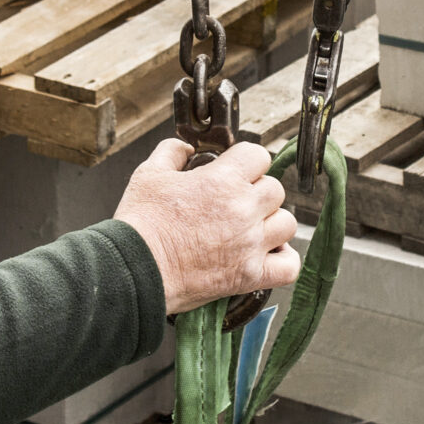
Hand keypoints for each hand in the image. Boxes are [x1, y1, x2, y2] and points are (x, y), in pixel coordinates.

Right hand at [113, 139, 300, 315]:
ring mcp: (249, 244)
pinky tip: (268, 254)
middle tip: (238, 201)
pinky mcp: (248, 275)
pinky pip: (289, 266)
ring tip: (254, 227)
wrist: (134, 269)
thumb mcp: (148, 174)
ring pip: (287, 223)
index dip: (246, 161)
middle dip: (258, 191)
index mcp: (222, 180)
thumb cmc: (140, 225)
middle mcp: (243, 210)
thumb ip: (171, 152)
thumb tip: (184, 147)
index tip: (236, 170)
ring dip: (272, 223)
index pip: (258, 155)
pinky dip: (284, 260)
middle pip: (275, 189)